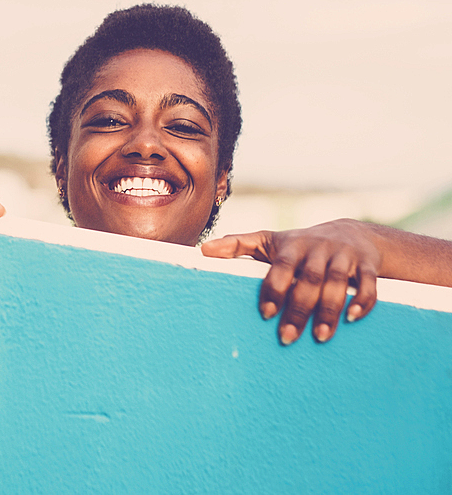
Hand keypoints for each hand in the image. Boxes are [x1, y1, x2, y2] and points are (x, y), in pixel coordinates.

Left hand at [201, 219, 378, 344]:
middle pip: (309, 280)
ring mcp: (344, 256)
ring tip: (320, 337)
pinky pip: (369, 284)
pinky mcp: (367, 265)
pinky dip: (363, 301)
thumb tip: (203, 251)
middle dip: (299, 309)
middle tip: (287, 337)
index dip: (274, 288)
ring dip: (329, 310)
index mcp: (292, 246)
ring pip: (338, 283)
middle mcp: (318, 249)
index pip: (281, 267)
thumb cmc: (299, 245)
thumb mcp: (268, 241)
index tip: (265, 313)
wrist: (352, 233)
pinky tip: (353, 318)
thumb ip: (236, 245)